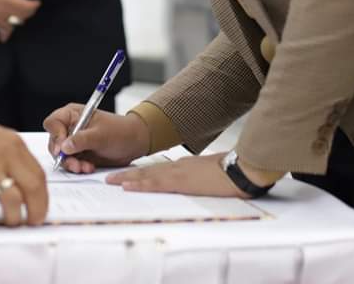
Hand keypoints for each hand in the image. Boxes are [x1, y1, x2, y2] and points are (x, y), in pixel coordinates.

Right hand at [0, 0, 40, 24]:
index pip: (26, 7)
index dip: (35, 5)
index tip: (38, 1)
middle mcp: (2, 10)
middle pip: (22, 16)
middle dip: (30, 12)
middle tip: (34, 6)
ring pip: (14, 23)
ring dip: (22, 20)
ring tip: (26, 14)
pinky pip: (4, 27)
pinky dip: (10, 29)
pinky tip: (16, 24)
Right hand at [0, 112, 46, 227]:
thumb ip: (11, 158)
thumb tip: (23, 185)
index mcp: (14, 145)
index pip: (39, 174)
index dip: (43, 196)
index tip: (40, 208)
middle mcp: (5, 155)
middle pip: (33, 188)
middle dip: (37, 210)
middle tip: (32, 222)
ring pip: (13, 200)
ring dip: (14, 218)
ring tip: (9, 222)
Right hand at [44, 105, 150, 173]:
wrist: (134, 143)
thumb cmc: (120, 131)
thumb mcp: (101, 135)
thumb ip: (81, 140)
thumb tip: (64, 146)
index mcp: (73, 115)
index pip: (53, 123)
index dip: (55, 135)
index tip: (62, 148)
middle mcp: (70, 128)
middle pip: (54, 142)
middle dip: (63, 155)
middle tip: (75, 163)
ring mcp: (74, 142)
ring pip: (62, 156)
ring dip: (71, 164)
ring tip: (85, 167)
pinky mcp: (79, 154)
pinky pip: (71, 163)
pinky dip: (78, 167)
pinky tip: (89, 168)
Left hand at [105, 153, 260, 196]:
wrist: (243, 169)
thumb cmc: (234, 171)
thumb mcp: (215, 173)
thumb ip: (203, 176)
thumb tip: (199, 180)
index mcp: (186, 167)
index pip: (158, 170)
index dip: (142, 173)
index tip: (128, 175)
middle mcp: (179, 167)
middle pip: (148, 170)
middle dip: (128, 174)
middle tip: (110, 177)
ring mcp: (180, 173)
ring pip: (147, 175)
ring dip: (128, 178)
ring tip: (112, 181)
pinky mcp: (182, 182)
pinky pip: (156, 183)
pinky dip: (140, 184)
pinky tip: (128, 186)